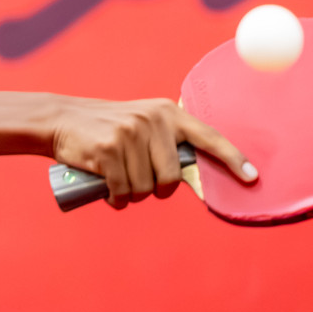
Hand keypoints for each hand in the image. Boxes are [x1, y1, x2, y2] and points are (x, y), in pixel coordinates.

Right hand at [48, 96, 257, 208]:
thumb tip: (199, 180)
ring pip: (146, 188)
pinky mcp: (108, 149)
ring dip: (131, 194)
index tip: (251, 177)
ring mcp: (130, 133)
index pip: (208, 137)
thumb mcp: (142, 126)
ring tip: (116, 180)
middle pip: (171, 178)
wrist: (61, 119)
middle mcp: (152, 120)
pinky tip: (107, 190)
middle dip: (156, 190)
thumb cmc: (106, 130)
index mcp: (167, 113)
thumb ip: (167, 145)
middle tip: (138, 182)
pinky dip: (116, 198)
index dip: (231, 159)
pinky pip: (122, 190)